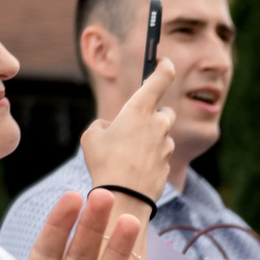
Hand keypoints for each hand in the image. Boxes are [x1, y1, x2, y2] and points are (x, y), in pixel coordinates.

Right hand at [79, 58, 177, 217]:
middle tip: (134, 126)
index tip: (163, 62)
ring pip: (162, 135)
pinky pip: (160, 155)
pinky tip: (133, 170)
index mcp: (140, 108)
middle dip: (153, 115)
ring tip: (126, 155)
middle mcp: (159, 124)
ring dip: (149, 139)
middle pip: (164, 110)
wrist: (124, 198)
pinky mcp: (168, 164)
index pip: (163, 76)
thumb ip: (104, 124)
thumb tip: (111, 127)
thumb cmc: (105, 163)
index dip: (164, 65)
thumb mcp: (92, 136)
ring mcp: (167, 145)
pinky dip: (150, 158)